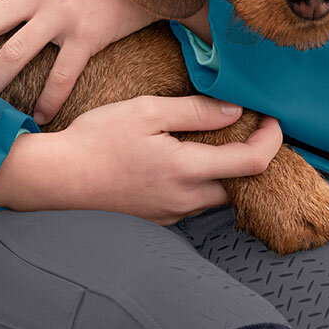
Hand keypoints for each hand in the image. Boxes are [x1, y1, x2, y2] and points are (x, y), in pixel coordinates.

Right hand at [0, 95, 283, 222]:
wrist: (57, 177)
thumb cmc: (97, 139)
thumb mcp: (147, 111)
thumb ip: (195, 111)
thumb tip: (235, 111)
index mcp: (186, 170)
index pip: (252, 163)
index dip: (272, 140)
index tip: (271, 119)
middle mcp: (185, 199)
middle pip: (241, 185)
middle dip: (253, 157)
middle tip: (250, 128)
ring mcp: (171, 213)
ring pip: (218, 195)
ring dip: (227, 171)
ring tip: (218, 139)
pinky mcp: (158, 218)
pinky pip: (194, 201)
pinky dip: (203, 181)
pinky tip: (187, 159)